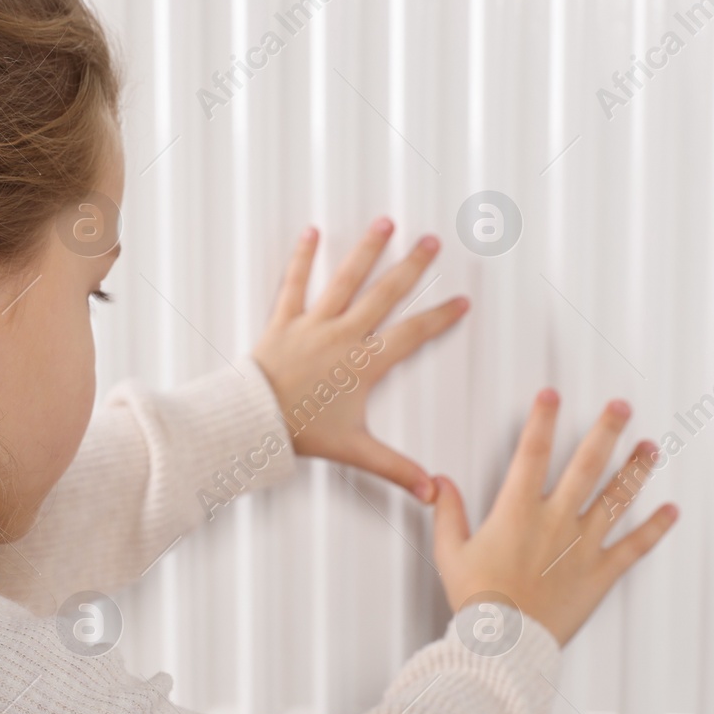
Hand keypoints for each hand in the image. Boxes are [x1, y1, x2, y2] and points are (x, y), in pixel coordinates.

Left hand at [252, 217, 466, 501]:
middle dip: (412, 267)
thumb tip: (429, 490)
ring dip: (367, 250)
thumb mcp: (354, 451)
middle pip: (385, 294)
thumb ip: (395, 468)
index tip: (460, 301)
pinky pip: (293, 284)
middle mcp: (343, 335)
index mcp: (364, 363)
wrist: (252, 422)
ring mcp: (313, 324)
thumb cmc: (300, 433)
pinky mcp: (283, 321)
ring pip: (346, 279)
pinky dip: (301, 258)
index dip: (440, 317)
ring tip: (385, 223)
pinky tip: (311, 233)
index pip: (413, 334)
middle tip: (432, 243)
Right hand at [432, 389, 677, 645]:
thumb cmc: (478, 601)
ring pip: (616, 498)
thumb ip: (448, 513)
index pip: (533, 452)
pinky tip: (670, 512)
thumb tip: (441, 482)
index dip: (542, 419)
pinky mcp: (600, 573)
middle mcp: (556, 520)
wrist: (505, 644)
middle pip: (587, 465)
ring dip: (635, 469)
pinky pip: (634, 547)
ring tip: (650, 447)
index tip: (551, 395)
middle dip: (606, 430)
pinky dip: (655, 529)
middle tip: (621, 406)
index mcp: (518, 511)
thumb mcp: (451, 553)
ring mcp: (582, 546)